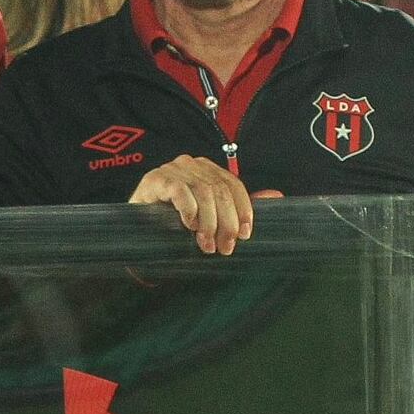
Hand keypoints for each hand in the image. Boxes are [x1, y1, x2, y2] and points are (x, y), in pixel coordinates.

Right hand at [128, 154, 259, 253]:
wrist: (137, 231)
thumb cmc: (174, 224)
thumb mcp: (210, 217)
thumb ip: (239, 207)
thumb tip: (277, 195)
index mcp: (207, 169)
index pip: (233, 184)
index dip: (244, 209)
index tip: (246, 235)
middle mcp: (191, 164)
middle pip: (220, 190)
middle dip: (226, 222)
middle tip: (225, 248)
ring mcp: (172, 169)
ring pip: (203, 192)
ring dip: (208, 222)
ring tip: (207, 244)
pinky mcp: (155, 179)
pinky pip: (179, 190)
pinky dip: (188, 210)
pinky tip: (188, 226)